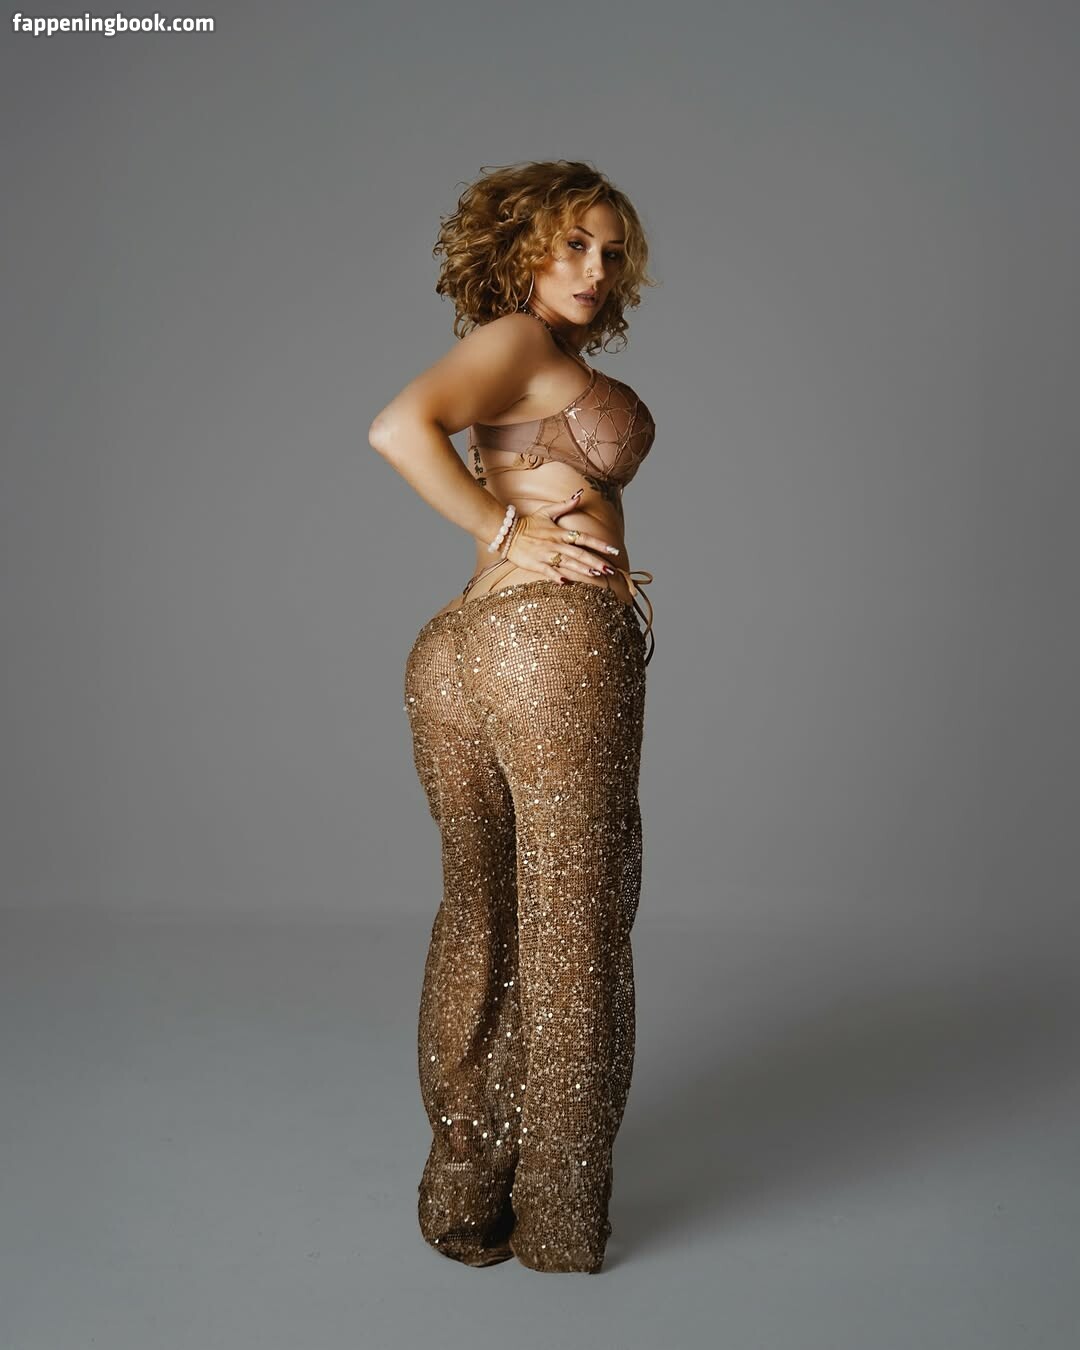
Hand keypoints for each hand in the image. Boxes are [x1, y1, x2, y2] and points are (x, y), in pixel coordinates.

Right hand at [504, 490, 621, 583]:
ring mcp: (546, 555)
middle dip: (596, 562)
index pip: (584, 538)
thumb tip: (580, 494)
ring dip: (582, 569)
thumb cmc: (529, 523)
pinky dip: (557, 576)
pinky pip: (548, 572)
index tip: (614, 551)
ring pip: (567, 563)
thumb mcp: (547, 511)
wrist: (507, 533)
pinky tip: (567, 582)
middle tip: (611, 570)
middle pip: (579, 553)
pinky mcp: (536, 564)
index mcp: (560, 533)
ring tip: (597, 575)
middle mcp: (556, 544)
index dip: (599, 544)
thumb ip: (565, 505)